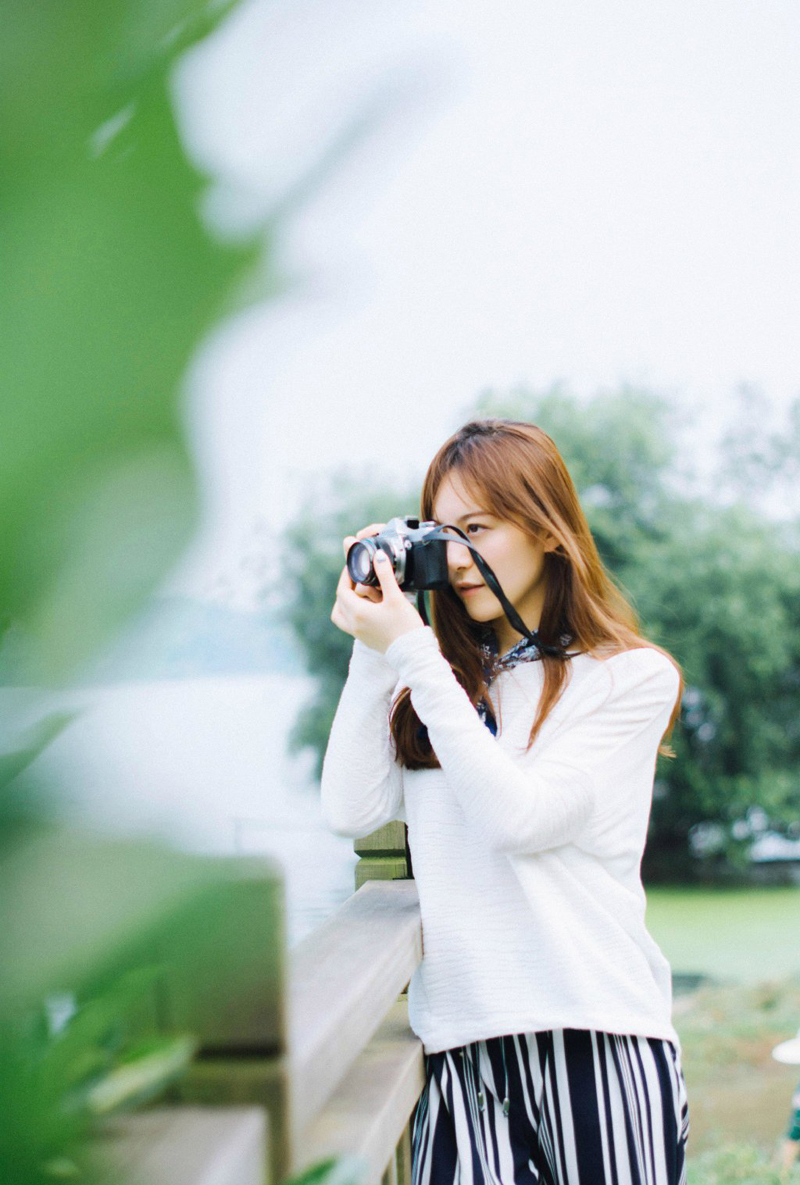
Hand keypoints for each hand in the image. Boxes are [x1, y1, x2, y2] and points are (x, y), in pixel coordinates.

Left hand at [332, 531, 424, 653]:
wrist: (411, 652)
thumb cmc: (405, 625)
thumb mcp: (396, 597)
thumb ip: (385, 575)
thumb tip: (378, 556)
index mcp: (358, 612)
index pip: (342, 590)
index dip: (345, 576)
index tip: (352, 567)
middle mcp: (353, 624)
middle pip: (340, 601)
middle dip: (345, 587)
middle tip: (355, 577)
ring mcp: (357, 633)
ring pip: (340, 615)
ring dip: (343, 603)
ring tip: (355, 594)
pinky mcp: (364, 639)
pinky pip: (348, 624)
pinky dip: (349, 613)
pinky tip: (364, 608)